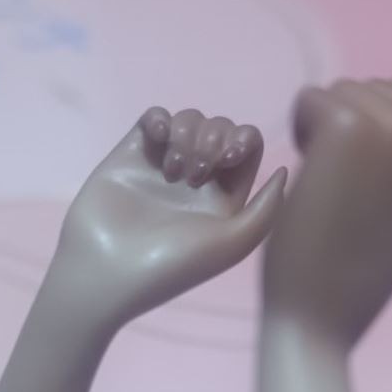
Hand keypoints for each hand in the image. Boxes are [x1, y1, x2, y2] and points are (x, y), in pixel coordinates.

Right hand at [52, 106, 286, 325]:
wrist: (106, 273)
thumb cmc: (171, 267)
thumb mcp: (233, 245)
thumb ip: (267, 209)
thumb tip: (285, 170)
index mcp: (223, 199)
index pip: (246, 147)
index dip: (242, 140)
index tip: (229, 158)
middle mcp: (195, 181)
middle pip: (219, 128)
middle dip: (212, 138)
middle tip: (195, 175)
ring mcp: (161, 166)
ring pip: (188, 119)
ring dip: (187, 136)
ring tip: (172, 172)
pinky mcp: (130, 156)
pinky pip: (153, 117)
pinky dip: (160, 120)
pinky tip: (158, 142)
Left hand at [263, 78, 391, 348]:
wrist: (322, 318)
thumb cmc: (353, 273)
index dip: (365, 137)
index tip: (361, 189)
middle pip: (370, 88)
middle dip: (341, 129)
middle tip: (338, 192)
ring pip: (341, 92)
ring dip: (319, 134)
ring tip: (326, 189)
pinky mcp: (351, 129)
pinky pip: (311, 99)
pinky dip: (297, 133)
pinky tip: (306, 178)